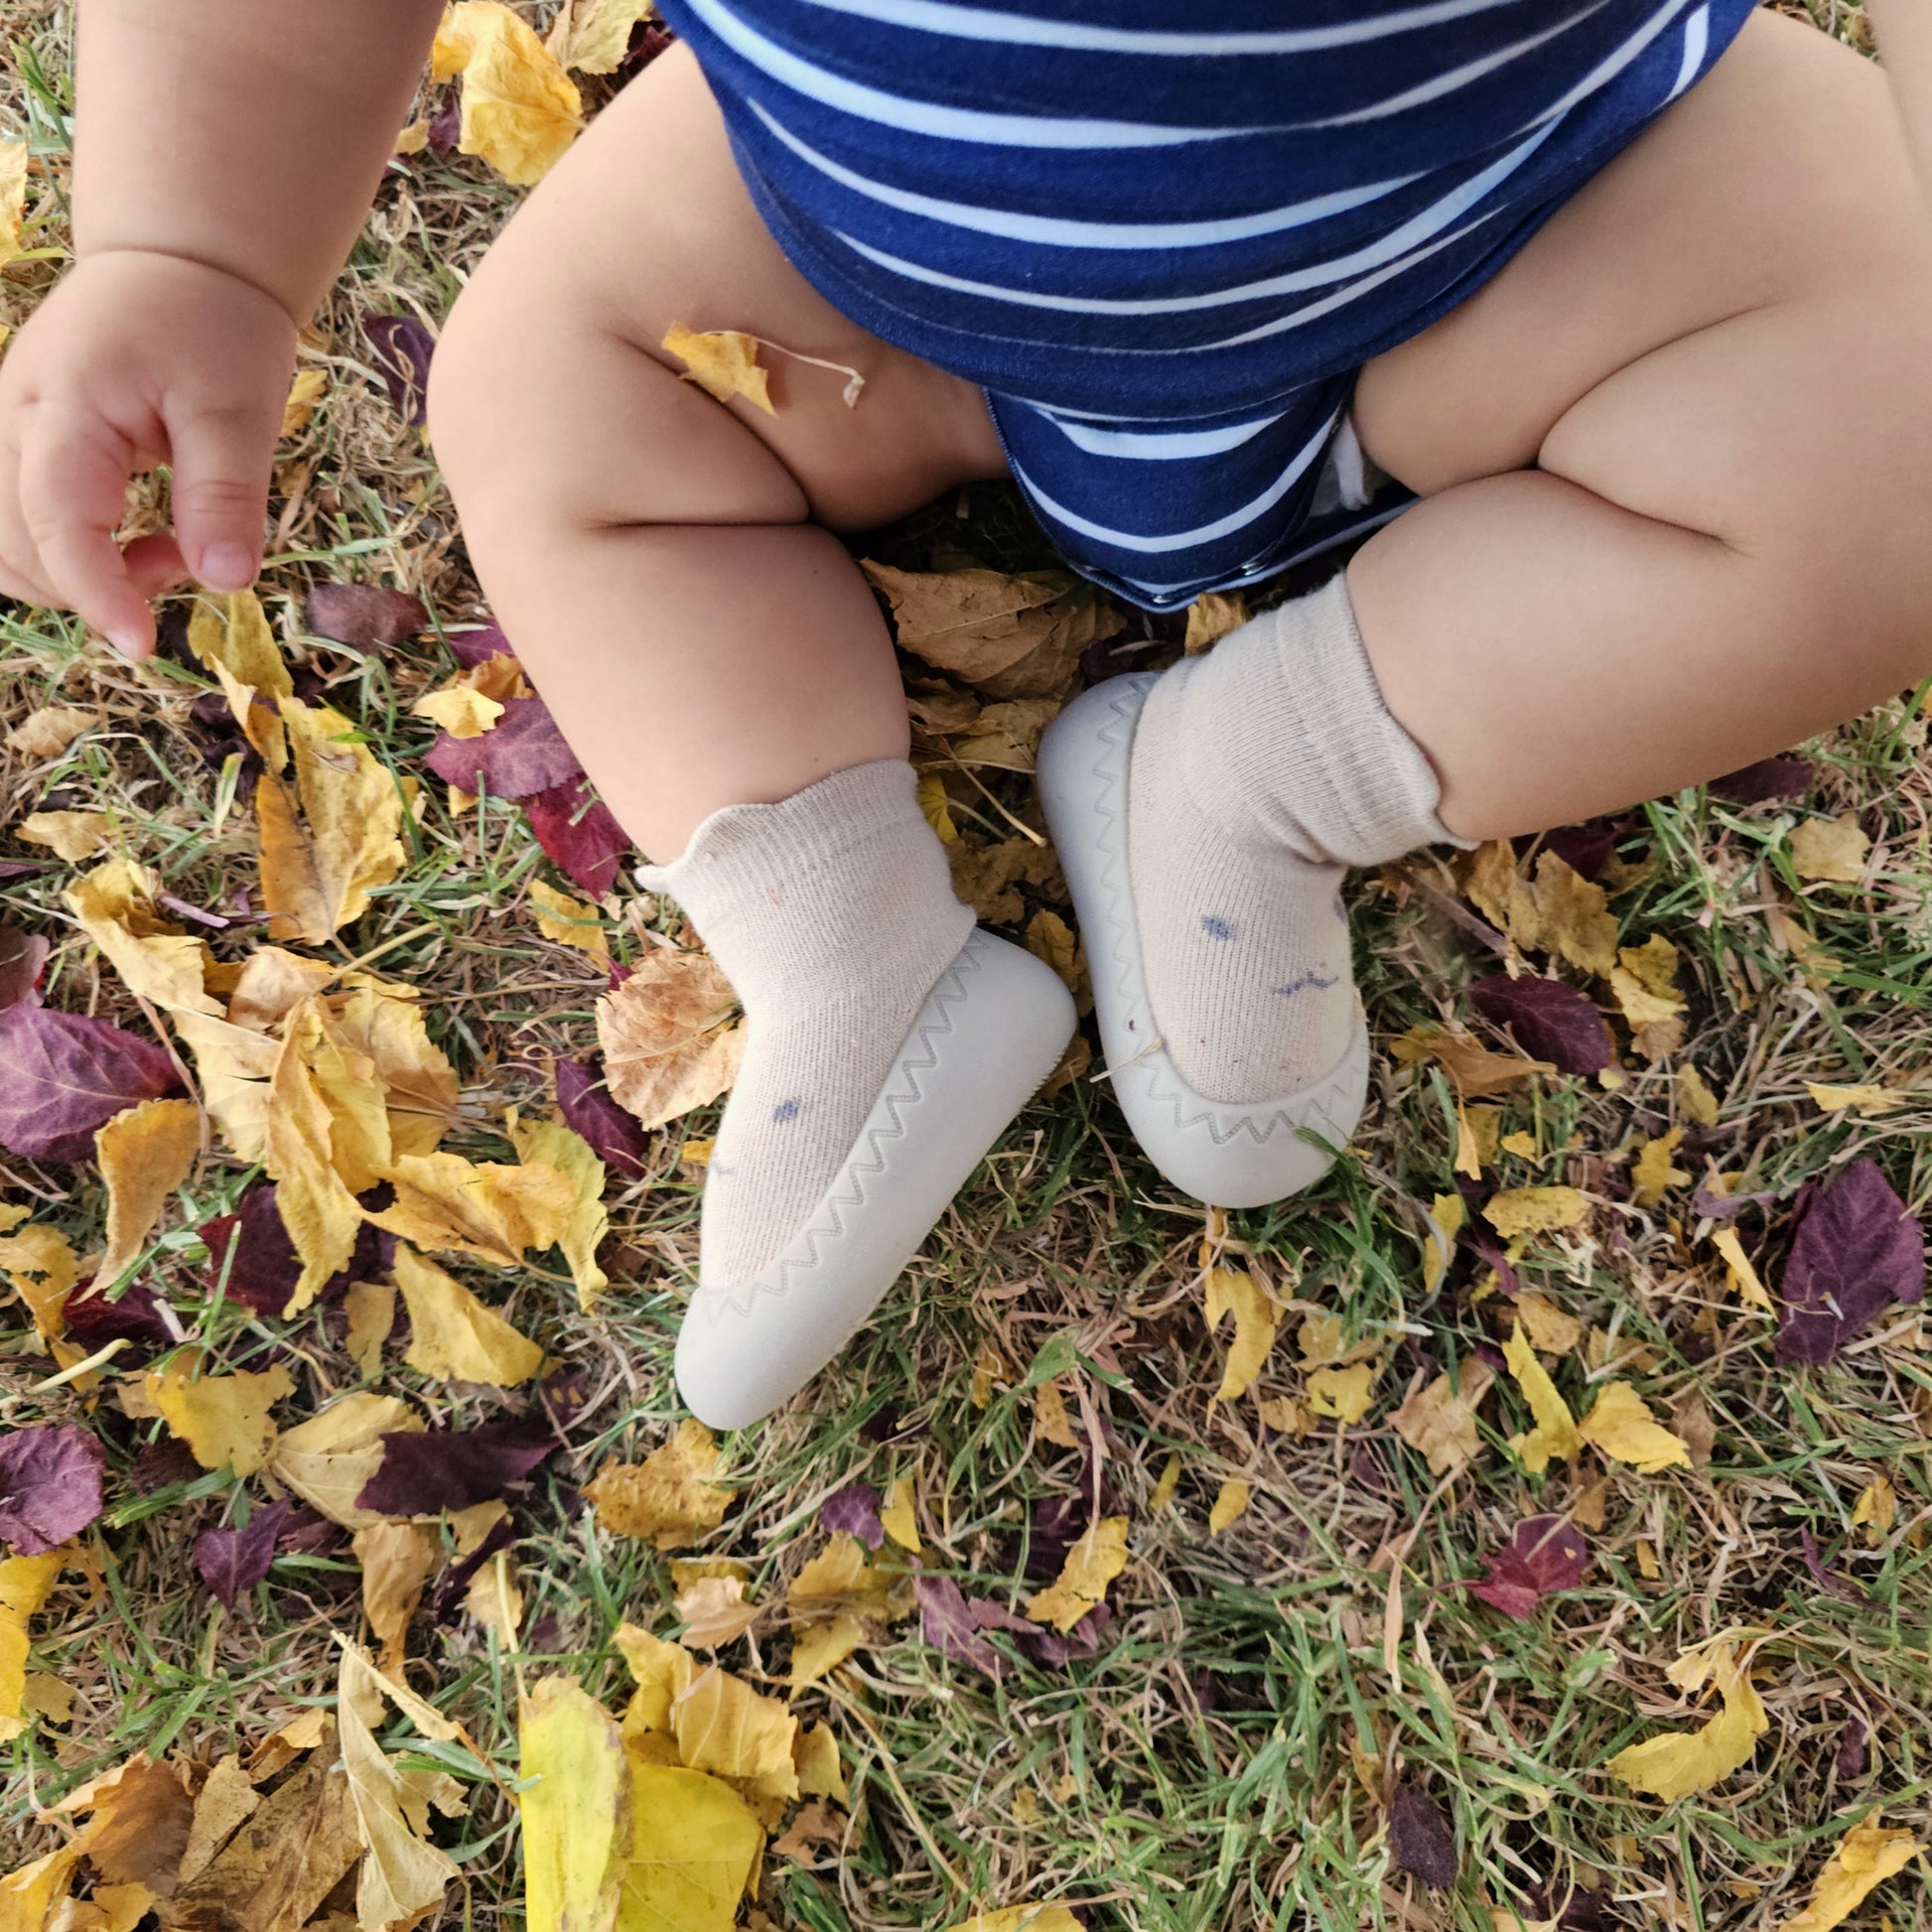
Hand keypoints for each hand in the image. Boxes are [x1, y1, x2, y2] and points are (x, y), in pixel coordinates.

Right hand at [0, 249, 296, 657]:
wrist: (181, 261)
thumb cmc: (214, 321)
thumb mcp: (240, 406)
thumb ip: (226, 494)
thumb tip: (225, 581)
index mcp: (66, 406)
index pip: (56, 521)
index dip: (95, 592)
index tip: (141, 644)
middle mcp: (16, 422)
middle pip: (15, 547)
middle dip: (94, 587)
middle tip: (184, 563)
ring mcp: (12, 435)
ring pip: (7, 545)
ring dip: (80, 578)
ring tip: (166, 552)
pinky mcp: (27, 449)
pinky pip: (21, 526)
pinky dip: (73, 558)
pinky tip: (141, 543)